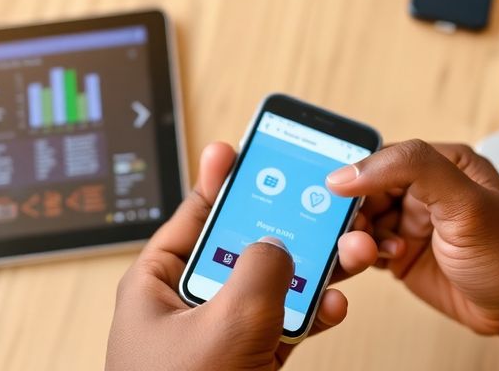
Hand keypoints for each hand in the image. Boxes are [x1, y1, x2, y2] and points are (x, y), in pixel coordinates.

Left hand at [107, 142, 378, 369]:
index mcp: (157, 283)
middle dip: (283, 229)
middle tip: (315, 204)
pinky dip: (309, 315)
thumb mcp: (224, 326)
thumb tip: (278, 247)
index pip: (192, 216)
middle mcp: (187, 304)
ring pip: (270, 286)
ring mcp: (220, 334)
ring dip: (308, 273)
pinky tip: (331, 304)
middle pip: (241, 247)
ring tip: (342, 253)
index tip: (240, 150)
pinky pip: (283, 325)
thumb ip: (259, 273)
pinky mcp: (247, 362)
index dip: (219, 181)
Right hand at [328, 140, 498, 337]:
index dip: (358, 172)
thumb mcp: (467, 203)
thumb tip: (353, 170)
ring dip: (358, 235)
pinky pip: (365, 246)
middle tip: (354, 229)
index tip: (336, 191)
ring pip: (362, 219)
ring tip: (370, 251)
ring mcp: (412, 221)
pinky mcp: (400, 253)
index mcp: (444, 163)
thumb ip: (414, 171)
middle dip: (355, 210)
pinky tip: (383, 261)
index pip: (386, 155)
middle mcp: (425, 189)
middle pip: (366, 189)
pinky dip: (362, 254)